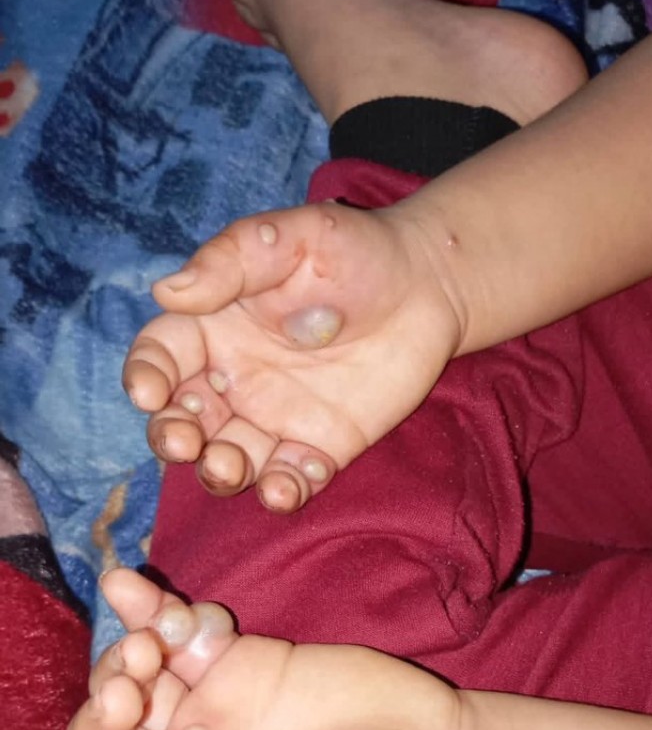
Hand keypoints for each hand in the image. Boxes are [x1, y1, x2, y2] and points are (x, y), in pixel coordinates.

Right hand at [124, 202, 462, 511]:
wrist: (426, 286)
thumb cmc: (354, 252)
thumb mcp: (291, 237)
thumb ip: (230, 262)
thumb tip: (167, 290)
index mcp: (214, 326)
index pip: (161, 356)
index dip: (145, 375)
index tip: (148, 392)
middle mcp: (234, 380)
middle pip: (183, 419)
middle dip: (173, 437)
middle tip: (186, 441)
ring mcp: (275, 418)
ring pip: (228, 458)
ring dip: (219, 471)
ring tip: (231, 467)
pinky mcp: (319, 448)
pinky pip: (289, 480)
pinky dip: (280, 492)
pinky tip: (284, 488)